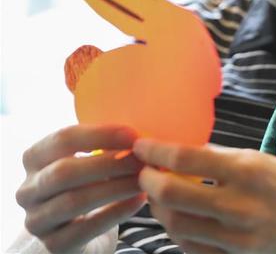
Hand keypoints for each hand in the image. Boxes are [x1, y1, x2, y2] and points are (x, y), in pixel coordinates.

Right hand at [15, 124, 145, 253]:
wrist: (79, 231)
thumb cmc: (88, 185)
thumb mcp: (89, 161)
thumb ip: (105, 146)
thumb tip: (138, 135)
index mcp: (34, 159)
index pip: (63, 139)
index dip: (100, 135)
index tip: (133, 135)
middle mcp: (28, 189)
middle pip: (65, 171)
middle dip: (109, 164)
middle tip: (141, 160)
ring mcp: (36, 220)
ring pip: (74, 201)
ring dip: (115, 187)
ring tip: (144, 180)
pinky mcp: (53, 244)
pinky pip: (86, 228)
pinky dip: (117, 212)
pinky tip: (139, 200)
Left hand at [134, 140, 275, 253]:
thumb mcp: (266, 161)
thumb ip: (225, 158)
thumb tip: (187, 152)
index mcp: (249, 170)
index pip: (186, 157)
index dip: (155, 151)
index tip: (141, 146)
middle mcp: (241, 204)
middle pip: (172, 194)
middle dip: (148, 181)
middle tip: (143, 171)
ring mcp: (238, 237)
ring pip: (177, 224)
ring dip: (159, 206)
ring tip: (159, 193)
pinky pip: (193, 247)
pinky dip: (178, 231)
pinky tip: (179, 218)